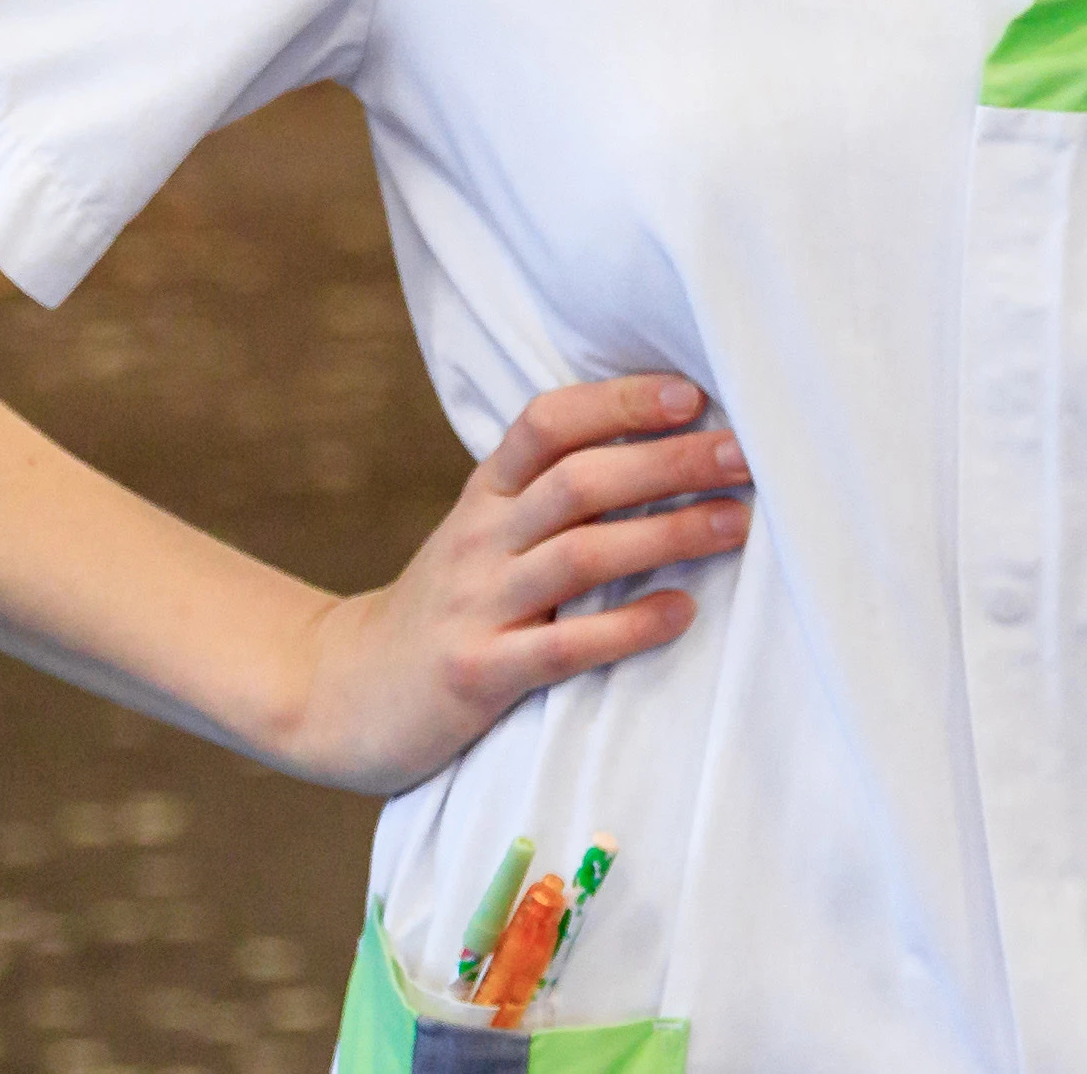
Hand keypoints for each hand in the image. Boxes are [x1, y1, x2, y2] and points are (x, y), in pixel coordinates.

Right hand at [267, 373, 750, 793]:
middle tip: (745, 453)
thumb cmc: (449, 606)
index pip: (548, 423)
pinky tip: (682, 612)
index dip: (618, 401)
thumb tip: (673, 450)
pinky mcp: (477, 673)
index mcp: (486, 493)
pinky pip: (563, 645)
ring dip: (666, 534)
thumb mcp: (485, 534)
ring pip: (580, 554)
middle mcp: (481, 537)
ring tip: (737, 522)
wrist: (341, 693)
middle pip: (580, 480)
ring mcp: (477, 604)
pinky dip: (628, 627)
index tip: (692, 393)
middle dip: (668, 462)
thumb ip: (554, 495)